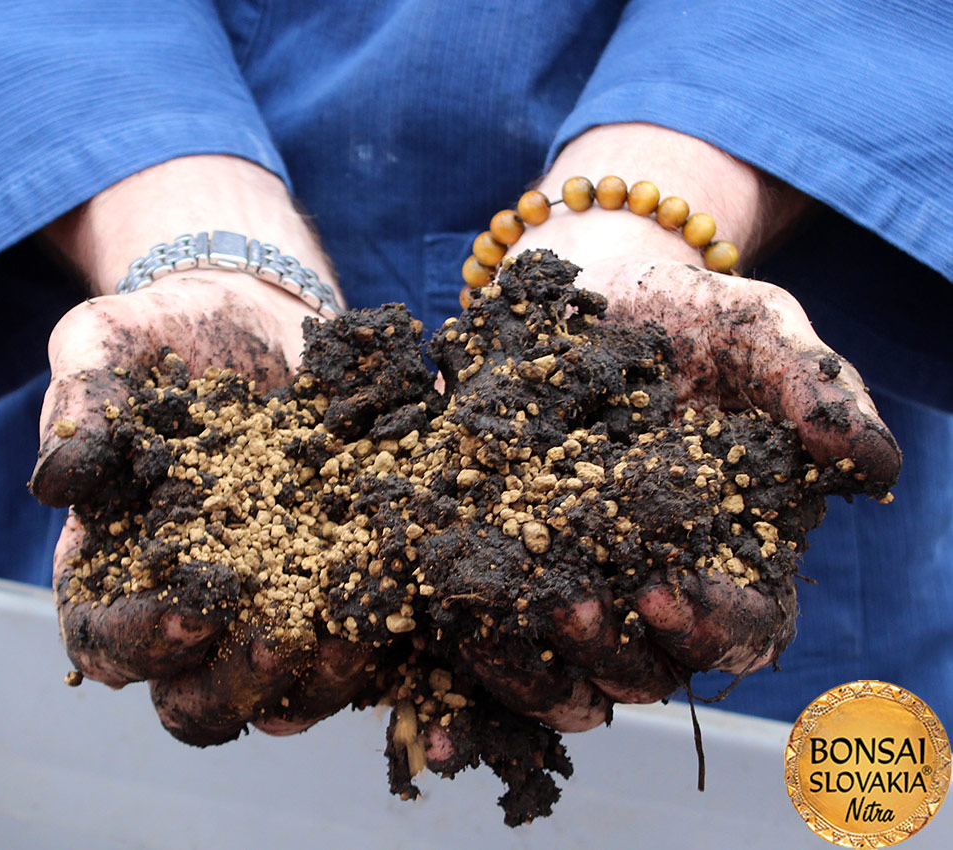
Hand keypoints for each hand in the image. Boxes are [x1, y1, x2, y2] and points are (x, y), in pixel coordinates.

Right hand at [31, 274, 373, 743]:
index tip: (191, 610)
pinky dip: (380, 641)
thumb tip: (56, 485)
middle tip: (277, 637)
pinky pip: (357, 643)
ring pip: (284, 692)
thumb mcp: (106, 345)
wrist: (257, 314)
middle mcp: (189, 607)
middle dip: (236, 683)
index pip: (106, 641)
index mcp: (114, 568)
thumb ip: (80, 404)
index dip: (142, 643)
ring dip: (316, 682)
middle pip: (198, 697)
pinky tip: (401, 609)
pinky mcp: (336, 587)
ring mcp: (268, 604)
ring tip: (351, 637)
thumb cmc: (165, 335)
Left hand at [425, 123, 899, 734]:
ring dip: (522, 671)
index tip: (662, 588)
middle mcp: (642, 584)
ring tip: (483, 633)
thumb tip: (863, 461)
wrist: (590, 281)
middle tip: (566, 609)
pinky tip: (420, 702)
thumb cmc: (689, 313)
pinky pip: (470, 631)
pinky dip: (446, 666)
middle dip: (604, 651)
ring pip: (550, 664)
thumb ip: (812, 388)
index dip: (706, 622)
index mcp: (723, 554)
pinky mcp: (487, 557)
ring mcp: (562, 578)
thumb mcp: (757, 331)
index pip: (736, 624)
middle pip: (637, 663)